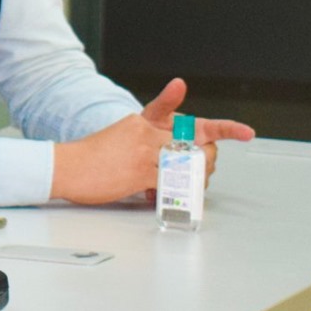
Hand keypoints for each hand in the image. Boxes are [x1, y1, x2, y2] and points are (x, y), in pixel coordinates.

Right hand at [51, 78, 255, 204]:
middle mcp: (148, 131)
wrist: (65, 166)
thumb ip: (149, 144)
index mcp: (143, 120)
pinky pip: (172, 182)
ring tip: (184, 186)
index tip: (246, 132)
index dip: (221, 125)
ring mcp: (146, 150)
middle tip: (200, 173)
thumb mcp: (121, 138)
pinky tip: (165, 195)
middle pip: (196, 145)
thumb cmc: (90, 157)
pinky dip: (174, 192)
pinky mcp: (141, 170)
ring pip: (188, 164)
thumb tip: (172, 162)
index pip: (184, 116)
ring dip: (193, 180)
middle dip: (206, 161)